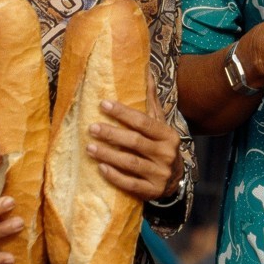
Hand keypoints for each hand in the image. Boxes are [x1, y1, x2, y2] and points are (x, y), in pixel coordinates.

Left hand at [87, 73, 182, 201]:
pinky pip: (130, 184)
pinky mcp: (152, 191)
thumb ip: (151, 101)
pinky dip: (115, 176)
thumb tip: (146, 71)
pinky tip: (100, 168)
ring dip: (108, 154)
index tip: (103, 104)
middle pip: (135, 142)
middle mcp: (166, 154)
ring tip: (89, 147)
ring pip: (131, 163)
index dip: (123, 113)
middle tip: (91, 127)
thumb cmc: (161, 146)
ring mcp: (160, 174)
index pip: (144, 122)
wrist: (175, 179)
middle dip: (112, 134)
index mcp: (168, 135)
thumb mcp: (160, 124)